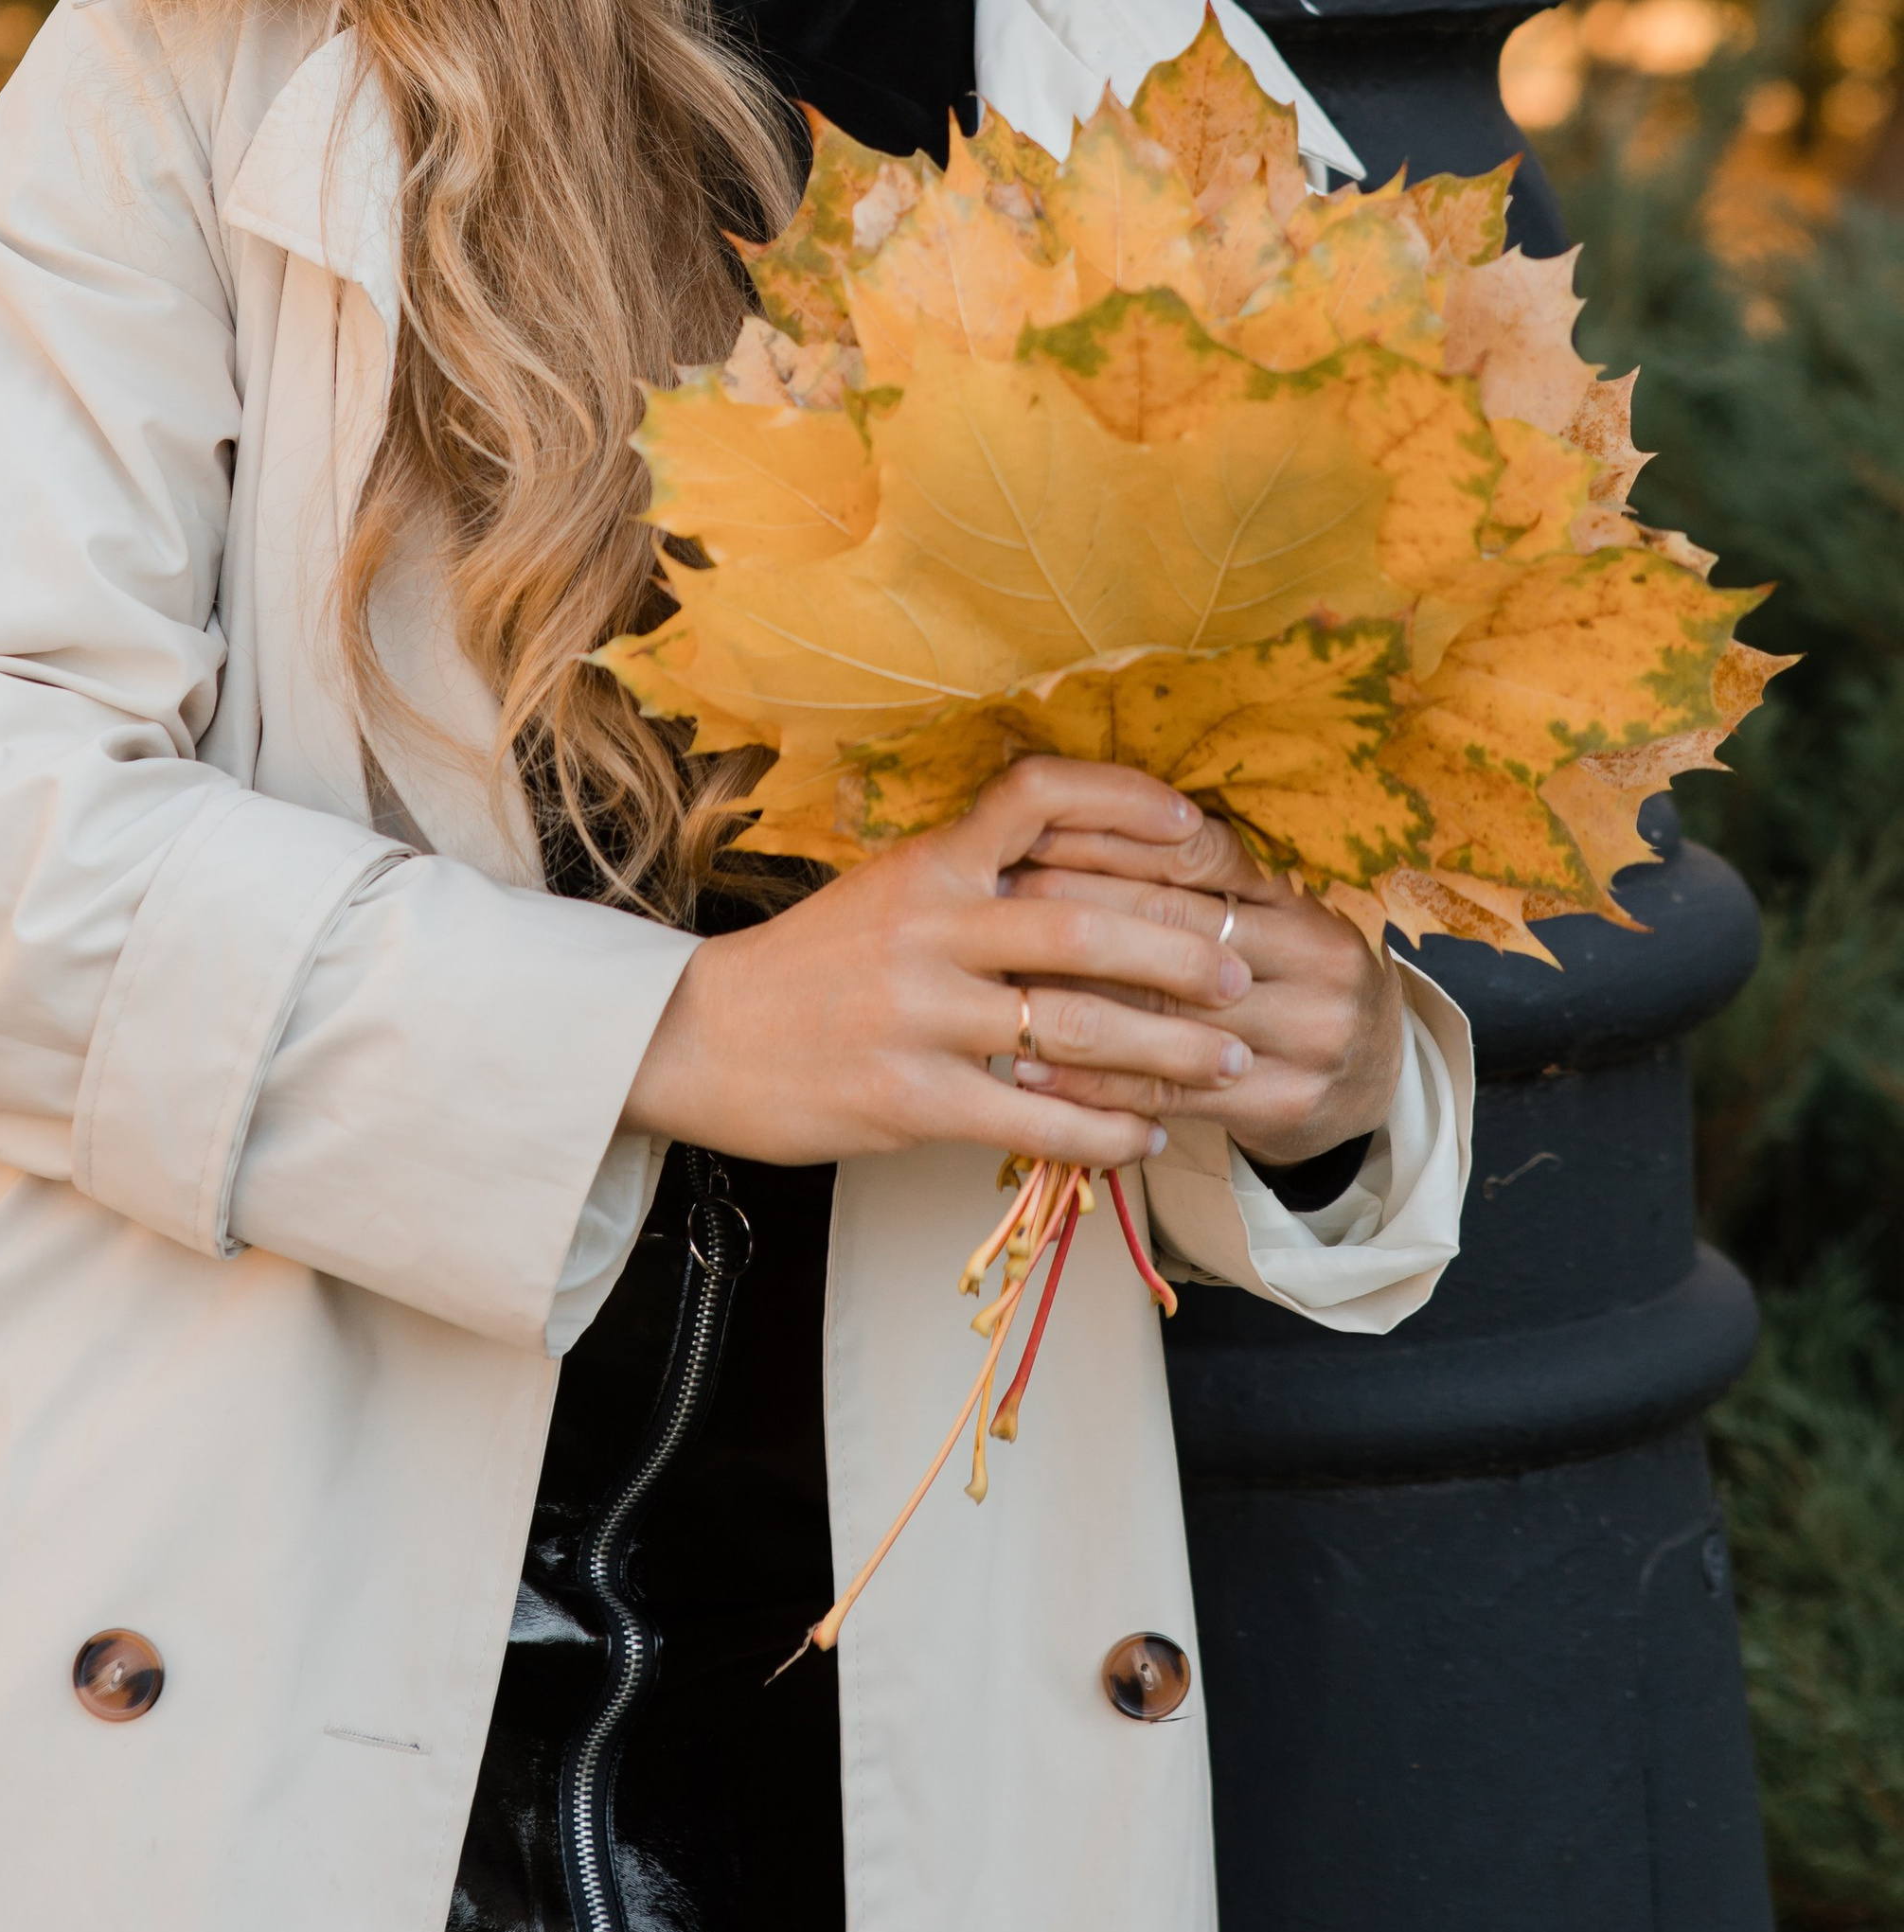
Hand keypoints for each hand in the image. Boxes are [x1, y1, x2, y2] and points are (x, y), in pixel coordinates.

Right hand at [621, 758, 1259, 1173]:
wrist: (693, 1040)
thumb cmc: (805, 968)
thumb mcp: (883, 893)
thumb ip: (973, 880)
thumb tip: (1089, 874)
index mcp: (925, 865)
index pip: (1035, 797)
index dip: (1125, 802)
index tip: (1193, 829)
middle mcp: (927, 929)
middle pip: (1081, 926)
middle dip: (1178, 951)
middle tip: (1238, 970)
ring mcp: (919, 1017)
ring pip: (1074, 1030)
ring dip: (1167, 1049)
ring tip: (1224, 1060)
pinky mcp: (910, 1099)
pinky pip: (1036, 1117)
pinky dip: (1105, 1130)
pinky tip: (1144, 1135)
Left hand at [1004, 795, 1405, 1168]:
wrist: (1375, 1085)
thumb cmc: (1291, 982)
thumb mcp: (1273, 917)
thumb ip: (1200, 876)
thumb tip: (1070, 820)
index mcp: (1304, 899)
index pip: (1198, 854)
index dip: (1112, 839)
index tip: (1033, 831)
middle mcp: (1316, 961)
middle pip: (1176, 925)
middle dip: (1076, 905)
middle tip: (999, 893)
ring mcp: (1305, 1038)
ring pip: (1167, 1009)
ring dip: (1072, 994)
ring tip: (1000, 977)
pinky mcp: (1281, 1104)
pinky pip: (1169, 1091)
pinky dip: (1094, 1081)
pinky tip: (1031, 1068)